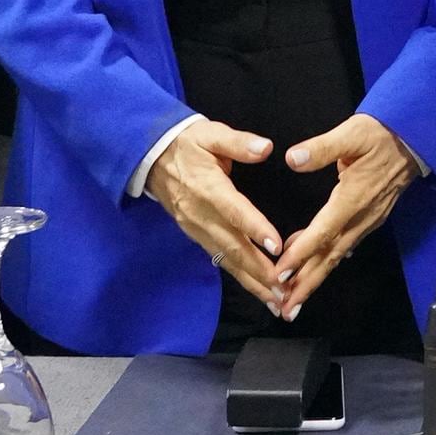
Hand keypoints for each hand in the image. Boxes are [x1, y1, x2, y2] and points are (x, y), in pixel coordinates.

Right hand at [145, 117, 290, 310]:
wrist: (151, 155)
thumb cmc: (188, 142)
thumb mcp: (211, 133)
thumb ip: (238, 142)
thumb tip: (265, 148)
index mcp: (209, 187)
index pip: (234, 211)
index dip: (255, 229)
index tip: (276, 247)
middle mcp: (202, 214)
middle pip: (232, 246)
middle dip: (259, 271)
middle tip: (284, 290)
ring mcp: (197, 228)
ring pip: (226, 259)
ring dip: (252, 281)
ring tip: (276, 301)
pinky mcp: (195, 234)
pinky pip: (219, 259)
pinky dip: (239, 276)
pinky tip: (257, 289)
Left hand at [272, 114, 418, 320]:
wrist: (414, 138)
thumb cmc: (381, 134)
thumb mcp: (352, 133)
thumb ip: (322, 148)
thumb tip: (292, 158)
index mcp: (353, 198)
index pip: (323, 232)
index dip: (300, 254)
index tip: (280, 274)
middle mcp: (361, 217)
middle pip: (330, 256)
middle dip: (307, 283)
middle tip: (286, 309)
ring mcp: (368, 220)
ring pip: (337, 255)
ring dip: (315, 278)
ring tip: (294, 300)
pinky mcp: (370, 219)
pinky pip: (345, 246)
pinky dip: (327, 260)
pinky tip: (312, 268)